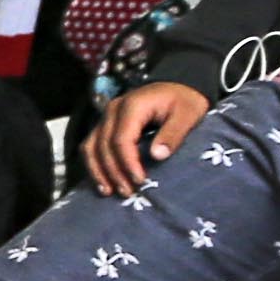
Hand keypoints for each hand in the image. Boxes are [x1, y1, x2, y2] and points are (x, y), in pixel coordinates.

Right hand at [83, 81, 207, 197]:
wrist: (177, 87)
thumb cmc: (184, 101)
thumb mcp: (188, 114)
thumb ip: (173, 134)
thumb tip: (157, 156)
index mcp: (133, 106)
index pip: (121, 139)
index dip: (128, 163)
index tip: (140, 181)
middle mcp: (113, 110)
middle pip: (103, 146)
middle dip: (114, 172)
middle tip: (128, 192)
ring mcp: (106, 117)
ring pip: (91, 147)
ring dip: (98, 171)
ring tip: (109, 192)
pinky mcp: (105, 125)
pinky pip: (91, 146)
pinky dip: (94, 165)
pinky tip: (102, 182)